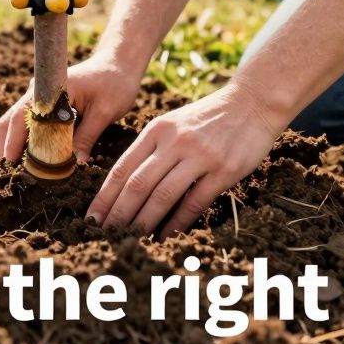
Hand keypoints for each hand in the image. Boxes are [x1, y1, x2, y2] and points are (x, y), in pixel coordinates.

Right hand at [0, 54, 141, 163]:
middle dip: (5, 148)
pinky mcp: (46, 103)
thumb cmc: (115, 83)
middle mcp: (39, 91)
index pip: (21, 118)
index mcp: (49, 89)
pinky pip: (29, 123)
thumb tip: (74, 166)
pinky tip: (30, 160)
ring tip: (15, 173)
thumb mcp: (104, 112)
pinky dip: (26, 141)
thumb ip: (86, 138)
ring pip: (16, 123)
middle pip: (10, 121)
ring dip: (13, 146)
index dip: (12, 144)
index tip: (10, 167)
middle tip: (6, 177)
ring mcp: (40, 97)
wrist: (120, 63)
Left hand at [87, 80, 284, 235]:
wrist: (252, 103)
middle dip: (118, 214)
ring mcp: (200, 156)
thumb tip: (126, 185)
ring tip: (132, 240)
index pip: (122, 168)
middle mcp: (174, 142)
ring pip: (163, 195)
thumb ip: (151, 149)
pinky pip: (195, 202)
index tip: (91, 218)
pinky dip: (178, 222)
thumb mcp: (173, 124)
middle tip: (106, 235)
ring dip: (144, 221)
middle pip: (137, 184)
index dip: (104, 197)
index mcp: (156, 130)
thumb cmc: (208, 118)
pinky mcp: (224, 170)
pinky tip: (167, 236)